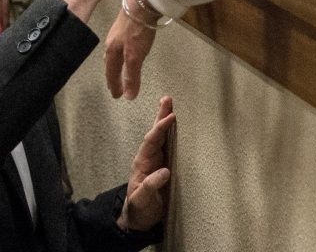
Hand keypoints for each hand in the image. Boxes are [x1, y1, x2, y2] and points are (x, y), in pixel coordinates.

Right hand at [103, 0, 157, 99]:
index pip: (111, 73)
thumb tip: (129, 96)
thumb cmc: (137, 30)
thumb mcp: (135, 56)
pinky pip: (119, 47)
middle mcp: (111, 44)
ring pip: (114, 55)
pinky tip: (125, 52)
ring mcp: (117, 35)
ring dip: (115, 66)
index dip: (114, 85)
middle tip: (115, 87)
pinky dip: (120, 55)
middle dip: (112, 77)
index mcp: (112, 52)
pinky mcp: (125, 28)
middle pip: (110, 65)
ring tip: (118, 72)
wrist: (141, 4)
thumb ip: (132, 76)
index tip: (117, 96)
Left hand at [117, 96, 174, 231]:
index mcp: (143, 162)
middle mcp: (149, 157)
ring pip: (161, 136)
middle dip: (161, 116)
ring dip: (165, 120)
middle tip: (167, 99)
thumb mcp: (143, 200)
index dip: (160, 128)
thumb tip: (164, 171)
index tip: (170, 117)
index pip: (152, 141)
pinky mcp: (164, 164)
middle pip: (155, 133)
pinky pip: (168, 145)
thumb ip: (150, 187)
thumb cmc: (140, 208)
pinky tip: (176, 123)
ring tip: (169, 102)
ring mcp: (156, 160)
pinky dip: (172, 133)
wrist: (138, 217)